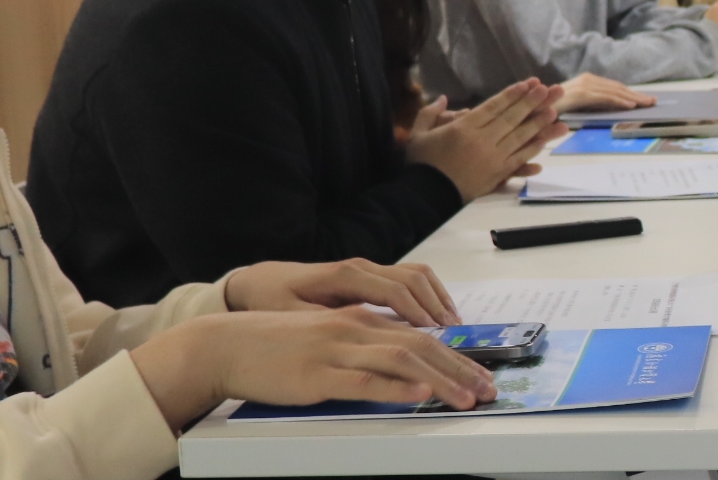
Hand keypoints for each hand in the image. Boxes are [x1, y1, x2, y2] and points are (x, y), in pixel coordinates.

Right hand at [130, 308, 496, 430]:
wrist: (228, 346)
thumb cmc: (276, 346)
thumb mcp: (328, 338)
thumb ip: (363, 345)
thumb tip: (399, 363)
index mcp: (360, 318)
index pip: (421, 334)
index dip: (457, 355)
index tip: (481, 374)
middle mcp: (355, 328)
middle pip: (422, 344)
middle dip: (461, 369)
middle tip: (489, 390)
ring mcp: (337, 351)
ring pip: (402, 360)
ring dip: (441, 380)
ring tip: (467, 398)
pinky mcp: (317, 375)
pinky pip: (364, 380)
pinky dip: (396, 387)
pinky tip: (419, 395)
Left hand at [224, 258, 461, 325]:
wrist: (254, 283)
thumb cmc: (269, 302)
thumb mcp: (289, 319)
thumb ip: (323, 329)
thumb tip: (354, 344)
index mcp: (342, 277)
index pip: (394, 291)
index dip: (418, 313)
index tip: (436, 335)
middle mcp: (359, 268)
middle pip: (413, 281)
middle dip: (439, 308)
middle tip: (457, 334)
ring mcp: (366, 270)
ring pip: (416, 276)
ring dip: (438, 299)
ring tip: (454, 327)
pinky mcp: (368, 277)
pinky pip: (408, 279)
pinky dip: (429, 295)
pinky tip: (436, 316)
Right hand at [404, 79, 567, 200]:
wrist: (425, 197)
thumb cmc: (421, 164)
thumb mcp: (418, 134)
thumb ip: (429, 113)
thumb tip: (442, 98)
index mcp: (464, 128)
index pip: (493, 107)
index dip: (512, 94)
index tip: (528, 84)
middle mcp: (482, 140)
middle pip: (511, 118)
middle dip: (531, 103)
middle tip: (549, 90)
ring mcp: (492, 158)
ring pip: (519, 138)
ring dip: (538, 124)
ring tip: (555, 112)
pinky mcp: (496, 175)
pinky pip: (518, 160)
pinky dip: (532, 150)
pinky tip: (545, 143)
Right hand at [559, 72, 655, 112]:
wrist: (531, 109)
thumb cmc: (551, 111)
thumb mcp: (576, 106)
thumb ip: (591, 104)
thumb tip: (612, 108)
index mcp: (586, 81)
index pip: (613, 87)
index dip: (630, 93)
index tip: (645, 100)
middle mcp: (586, 80)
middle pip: (617, 88)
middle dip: (636, 95)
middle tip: (653, 102)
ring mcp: (583, 86)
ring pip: (614, 92)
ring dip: (633, 98)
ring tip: (647, 104)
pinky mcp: (580, 94)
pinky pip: (604, 98)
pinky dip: (619, 101)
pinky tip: (631, 106)